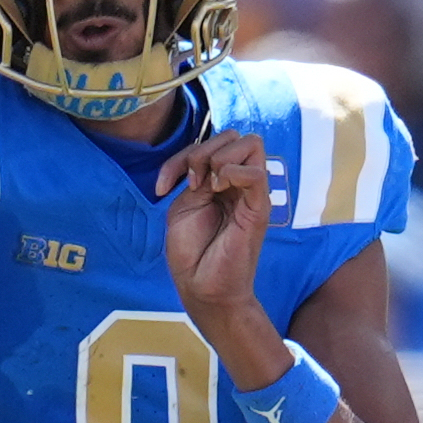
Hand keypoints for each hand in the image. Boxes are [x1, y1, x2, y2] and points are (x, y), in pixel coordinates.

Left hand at [159, 131, 270, 320]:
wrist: (201, 287)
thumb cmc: (193, 252)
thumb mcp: (185, 204)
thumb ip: (197, 176)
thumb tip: (210, 159)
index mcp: (221, 181)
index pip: (212, 142)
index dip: (183, 154)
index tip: (163, 187)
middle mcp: (239, 183)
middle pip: (235, 135)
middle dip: (203, 150)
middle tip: (191, 182)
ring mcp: (251, 194)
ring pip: (252, 143)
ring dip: (218, 157)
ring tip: (206, 185)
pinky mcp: (259, 209)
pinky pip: (257, 173)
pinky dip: (232, 172)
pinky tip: (217, 190)